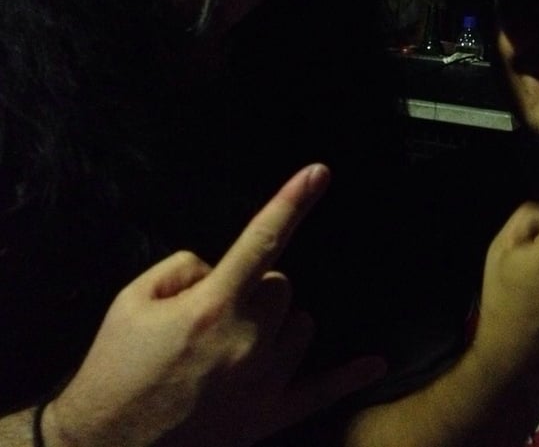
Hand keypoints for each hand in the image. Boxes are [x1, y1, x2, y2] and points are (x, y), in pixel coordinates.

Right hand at [43, 164, 385, 446]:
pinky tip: (374, 364)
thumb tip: (221, 270)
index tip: (319, 172)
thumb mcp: (132, 299)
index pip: (262, 240)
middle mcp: (247, 341)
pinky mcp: (268, 416)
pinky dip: (347, 377)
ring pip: (300, 325)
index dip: (292, 202)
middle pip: (281, 286)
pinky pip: (319, 392)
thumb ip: (184, 267)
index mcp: (212, 307)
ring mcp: (263, 382)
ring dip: (277, 323)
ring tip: (236, 342)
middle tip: (214, 312)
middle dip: (254, 287)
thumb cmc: (115, 369)